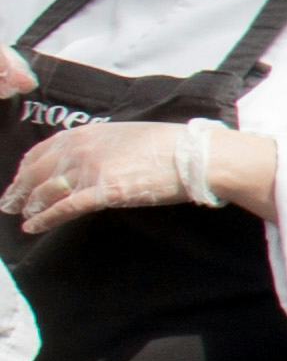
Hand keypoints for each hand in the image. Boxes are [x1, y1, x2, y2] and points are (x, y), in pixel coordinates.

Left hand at [6, 118, 267, 236]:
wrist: (195, 156)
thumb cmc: (169, 145)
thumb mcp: (127, 135)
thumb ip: (100, 144)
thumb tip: (87, 158)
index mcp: (87, 133)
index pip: (42, 151)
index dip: (26, 168)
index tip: (18, 180)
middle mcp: (82, 149)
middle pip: (38, 172)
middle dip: (19, 189)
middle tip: (8, 203)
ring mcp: (91, 170)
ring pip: (47, 191)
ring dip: (29, 205)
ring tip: (21, 216)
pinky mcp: (103, 192)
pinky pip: (65, 207)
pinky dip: (46, 218)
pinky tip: (33, 227)